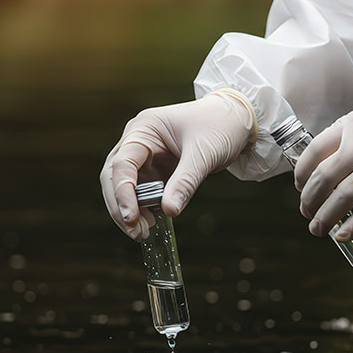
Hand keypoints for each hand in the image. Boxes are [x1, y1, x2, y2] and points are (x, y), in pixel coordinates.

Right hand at [100, 89, 255, 238]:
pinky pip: (142, 192)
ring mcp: (146, 157)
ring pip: (125, 188)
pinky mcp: (156, 170)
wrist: (237, 120)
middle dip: (121, 206)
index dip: (122, 193)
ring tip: (145, 232)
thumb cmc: (220, 126)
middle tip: (136, 232)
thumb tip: (169, 211)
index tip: (131, 217)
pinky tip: (154, 222)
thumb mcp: (204, 154)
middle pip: (115, 177)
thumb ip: (185, 182)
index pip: (122, 164)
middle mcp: (138, 141)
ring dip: (131, 210)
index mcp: (144, 129)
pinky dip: (144, 208)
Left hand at [294, 89, 352, 240]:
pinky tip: (343, 236)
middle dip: (309, 200)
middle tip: (307, 214)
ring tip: (318, 230)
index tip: (300, 187)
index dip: (302, 173)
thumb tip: (332, 163)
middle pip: (323, 177)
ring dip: (325, 218)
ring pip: (342, 197)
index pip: (315, 150)